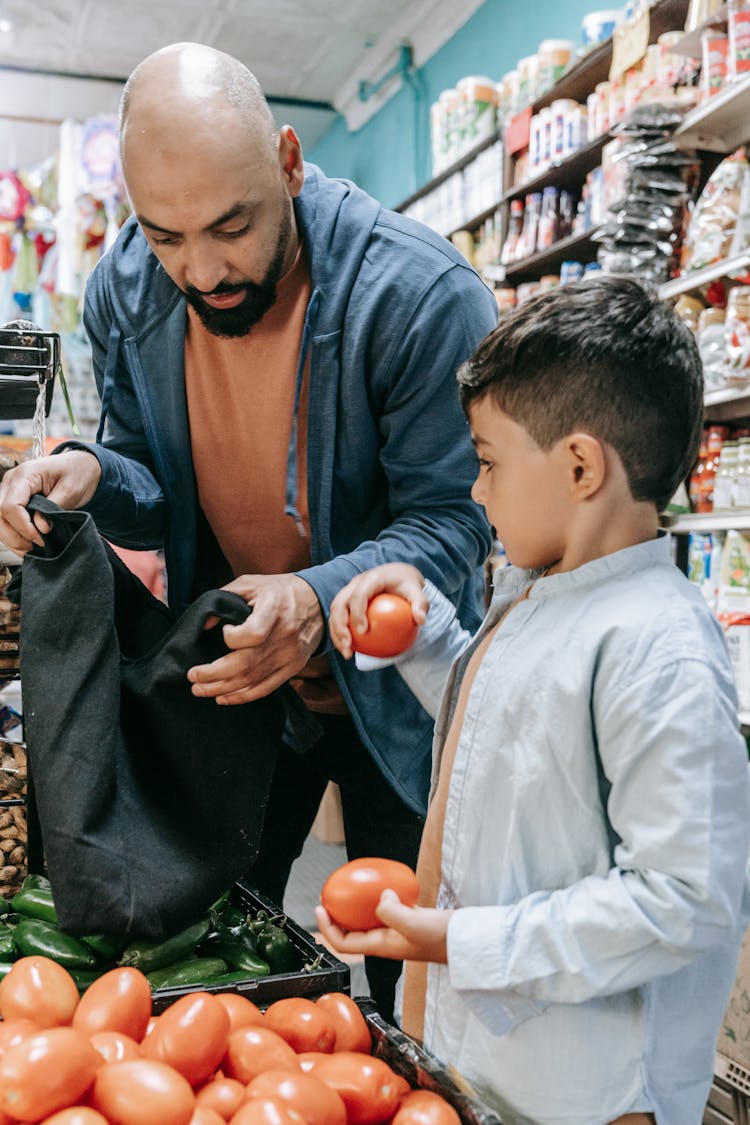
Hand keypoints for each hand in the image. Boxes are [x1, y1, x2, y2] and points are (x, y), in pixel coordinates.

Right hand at [0, 451, 101, 552]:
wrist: (79, 465)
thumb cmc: (76, 473)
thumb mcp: (71, 490)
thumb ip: (54, 508)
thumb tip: (41, 528)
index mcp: (25, 474)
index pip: (10, 505)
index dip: (23, 527)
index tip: (40, 538)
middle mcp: (11, 481)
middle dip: (14, 536)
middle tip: (34, 547)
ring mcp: (9, 490)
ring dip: (12, 539)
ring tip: (31, 549)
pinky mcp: (12, 499)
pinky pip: (4, 520)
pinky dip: (13, 535)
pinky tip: (27, 544)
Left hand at [187, 572, 324, 704]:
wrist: (317, 601)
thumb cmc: (278, 590)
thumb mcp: (251, 583)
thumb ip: (225, 597)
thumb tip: (203, 623)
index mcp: (275, 608)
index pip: (253, 633)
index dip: (231, 638)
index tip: (223, 632)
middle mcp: (285, 633)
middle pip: (247, 663)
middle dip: (214, 674)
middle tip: (192, 676)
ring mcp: (291, 654)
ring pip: (253, 679)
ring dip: (223, 688)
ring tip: (200, 689)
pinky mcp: (293, 667)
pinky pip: (266, 688)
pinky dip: (243, 696)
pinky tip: (223, 697)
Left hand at [315, 890, 449, 962]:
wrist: (467, 941)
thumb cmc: (441, 938)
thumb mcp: (413, 924)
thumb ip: (392, 912)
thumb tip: (380, 896)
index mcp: (381, 946)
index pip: (344, 943)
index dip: (327, 928)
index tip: (319, 909)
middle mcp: (386, 940)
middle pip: (352, 931)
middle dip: (338, 915)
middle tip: (331, 894)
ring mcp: (398, 931)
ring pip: (369, 919)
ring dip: (357, 907)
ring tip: (352, 888)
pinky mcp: (410, 921)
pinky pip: (387, 909)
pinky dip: (380, 898)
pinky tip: (385, 883)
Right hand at [329, 563, 428, 659]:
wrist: (396, 575)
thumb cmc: (407, 586)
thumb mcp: (417, 592)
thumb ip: (420, 604)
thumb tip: (421, 620)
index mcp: (371, 578)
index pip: (359, 594)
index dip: (357, 612)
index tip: (362, 631)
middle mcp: (355, 583)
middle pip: (339, 604)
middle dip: (340, 627)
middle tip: (349, 647)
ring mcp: (348, 591)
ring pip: (335, 612)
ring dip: (336, 634)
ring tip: (347, 653)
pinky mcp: (346, 600)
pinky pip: (339, 617)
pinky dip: (341, 634)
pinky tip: (350, 651)